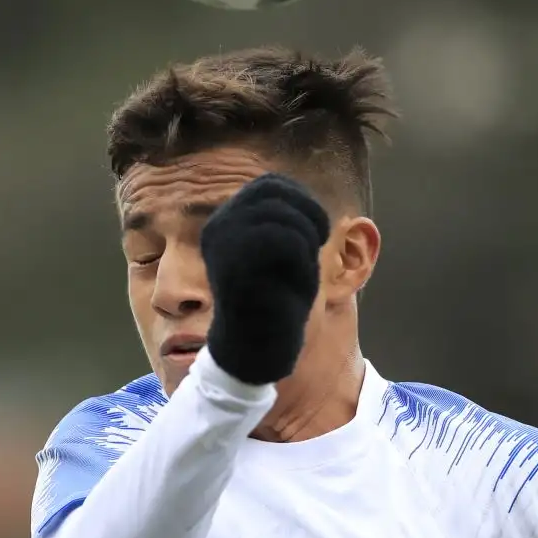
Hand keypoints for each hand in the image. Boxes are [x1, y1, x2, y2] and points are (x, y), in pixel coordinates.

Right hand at [200, 173, 330, 385]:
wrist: (255, 353)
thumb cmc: (274, 304)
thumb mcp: (282, 254)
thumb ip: (286, 222)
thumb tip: (308, 198)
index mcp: (227, 221)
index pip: (270, 184)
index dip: (302, 199)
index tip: (318, 230)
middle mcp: (219, 227)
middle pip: (274, 192)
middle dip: (307, 215)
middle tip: (316, 245)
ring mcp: (224, 244)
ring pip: (279, 215)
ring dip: (305, 239)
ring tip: (302, 268)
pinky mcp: (234, 264)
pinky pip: (280, 239)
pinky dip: (301, 257)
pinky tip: (297, 280)